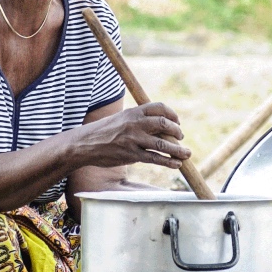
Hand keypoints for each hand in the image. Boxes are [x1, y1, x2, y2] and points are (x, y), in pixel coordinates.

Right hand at [74, 102, 190, 169]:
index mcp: (133, 112)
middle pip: (164, 124)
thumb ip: (139, 120)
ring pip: (162, 143)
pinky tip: (176, 164)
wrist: (85, 144)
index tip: (177, 122)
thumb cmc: (104, 132)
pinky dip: (168, 161)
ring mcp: (133, 139)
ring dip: (178, 150)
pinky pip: (155, 158)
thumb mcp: (121, 119)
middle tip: (181, 137)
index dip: (172, 115)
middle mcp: (135, 124)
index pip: (159, 107)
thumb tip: (161, 127)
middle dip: (177, 131)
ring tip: (187, 154)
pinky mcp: (131, 155)